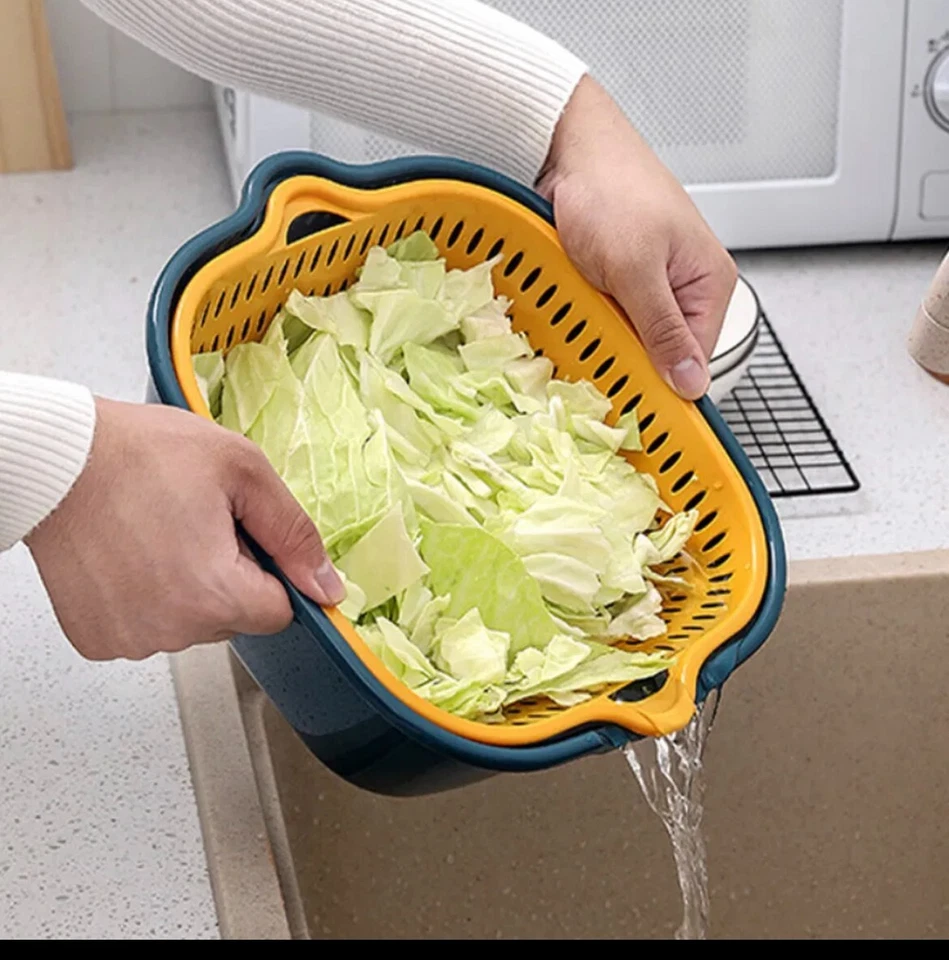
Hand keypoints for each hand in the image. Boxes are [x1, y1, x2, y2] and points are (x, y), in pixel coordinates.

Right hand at [26, 398, 344, 660]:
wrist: (59, 458)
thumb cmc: (143, 453)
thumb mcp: (242, 472)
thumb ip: (294, 534)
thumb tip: (327, 587)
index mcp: (214, 593)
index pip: (279, 612)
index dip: (270, 572)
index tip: (242, 537)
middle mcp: (170, 630)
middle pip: (235, 620)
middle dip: (229, 578)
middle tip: (196, 525)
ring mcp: (129, 639)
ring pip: (193, 626)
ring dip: (189, 590)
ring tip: (160, 535)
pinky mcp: (97, 638)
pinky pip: (149, 627)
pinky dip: (149, 600)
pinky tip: (133, 557)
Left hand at [537, 76, 737, 399]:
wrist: (567, 147)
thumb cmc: (610, 190)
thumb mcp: (636, 269)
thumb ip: (663, 328)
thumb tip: (691, 382)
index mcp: (710, 284)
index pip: (697, 361)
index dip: (664, 384)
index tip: (631, 401)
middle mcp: (687, 286)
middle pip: (663, 352)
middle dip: (630, 355)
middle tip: (599, 347)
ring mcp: (652, 282)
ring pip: (632, 336)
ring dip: (606, 335)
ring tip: (586, 316)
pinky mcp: (621, 278)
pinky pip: (611, 316)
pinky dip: (592, 318)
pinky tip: (577, 306)